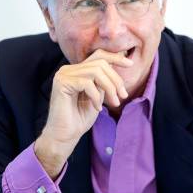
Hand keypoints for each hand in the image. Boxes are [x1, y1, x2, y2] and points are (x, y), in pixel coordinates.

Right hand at [34, 49, 131, 178]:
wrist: (65, 135)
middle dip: (115, 79)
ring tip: (114, 103)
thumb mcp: (98, 95)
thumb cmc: (80, 118)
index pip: (98, 56)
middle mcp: (68, 69)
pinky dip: (96, 96)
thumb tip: (120, 65)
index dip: (115, 57)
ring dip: (110, 88)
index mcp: (77, 71)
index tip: (130, 64)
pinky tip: (97, 108)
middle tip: (123, 96)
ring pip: (96, 71)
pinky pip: (87, 83)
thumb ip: (104, 81)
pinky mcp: (62, 83)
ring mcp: (64, 75)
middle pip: (100, 63)